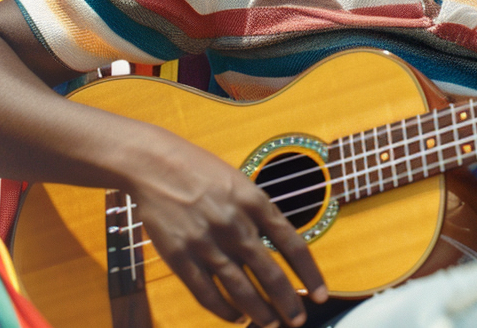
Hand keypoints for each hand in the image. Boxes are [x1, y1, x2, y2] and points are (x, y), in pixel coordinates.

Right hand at [125, 136, 327, 326]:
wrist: (155, 164)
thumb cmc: (201, 170)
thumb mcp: (241, 183)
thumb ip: (260, 212)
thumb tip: (281, 244)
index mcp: (255, 203)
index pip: (294, 245)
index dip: (310, 274)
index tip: (320, 294)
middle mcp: (235, 225)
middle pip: (270, 274)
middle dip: (288, 303)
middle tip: (298, 320)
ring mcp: (207, 243)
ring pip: (241, 289)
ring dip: (260, 312)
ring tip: (271, 324)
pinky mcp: (180, 256)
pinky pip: (207, 292)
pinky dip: (224, 310)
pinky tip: (236, 318)